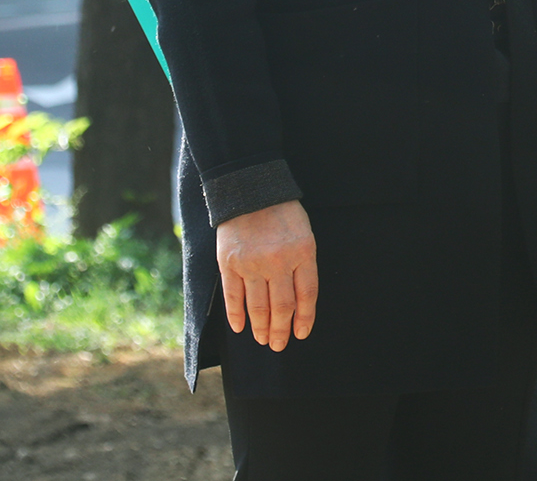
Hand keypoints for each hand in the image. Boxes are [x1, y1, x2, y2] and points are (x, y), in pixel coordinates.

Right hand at [215, 199, 317, 350]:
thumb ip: (302, 263)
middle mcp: (278, 261)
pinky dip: (237, 315)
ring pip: (258, 306)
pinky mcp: (229, 264)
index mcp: (303, 252)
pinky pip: (234, 296)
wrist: (250, 190)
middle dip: (281, 330)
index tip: (301, 334)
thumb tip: (299, 299)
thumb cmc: (283, 212)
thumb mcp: (304, 233)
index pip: (307, 295)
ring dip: (261, 327)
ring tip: (263, 340)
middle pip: (282, 306)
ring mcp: (252, 264)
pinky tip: (241, 328)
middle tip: (279, 345)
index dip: (305, 318)